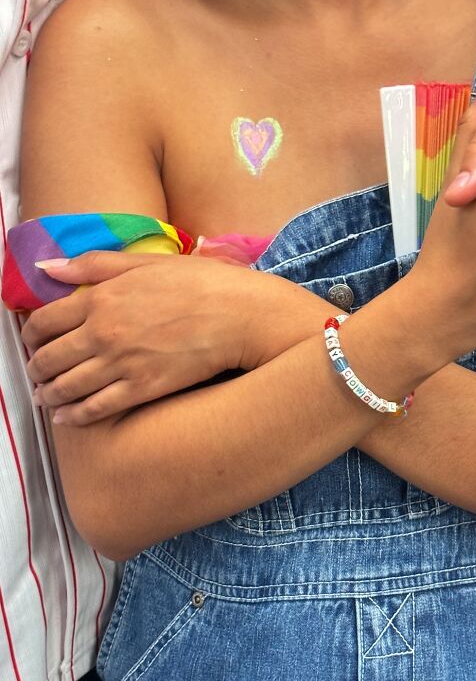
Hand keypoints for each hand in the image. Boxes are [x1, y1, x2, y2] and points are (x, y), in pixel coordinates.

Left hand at [22, 251, 312, 424]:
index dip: (30, 335)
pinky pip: (96, 408)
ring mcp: (123, 363)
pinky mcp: (144, 388)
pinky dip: (75, 415)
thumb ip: (95, 265)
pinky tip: (67, 417)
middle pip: (49, 357)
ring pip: (67, 387)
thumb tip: (48, 267)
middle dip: (36, 368)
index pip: (44, 321)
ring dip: (49, 394)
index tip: (32, 341)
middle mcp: (104, 332)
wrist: (242, 315)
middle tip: (36, 373)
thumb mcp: (147, 262)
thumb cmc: (202, 284)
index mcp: (102, 297)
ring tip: (47, 397)